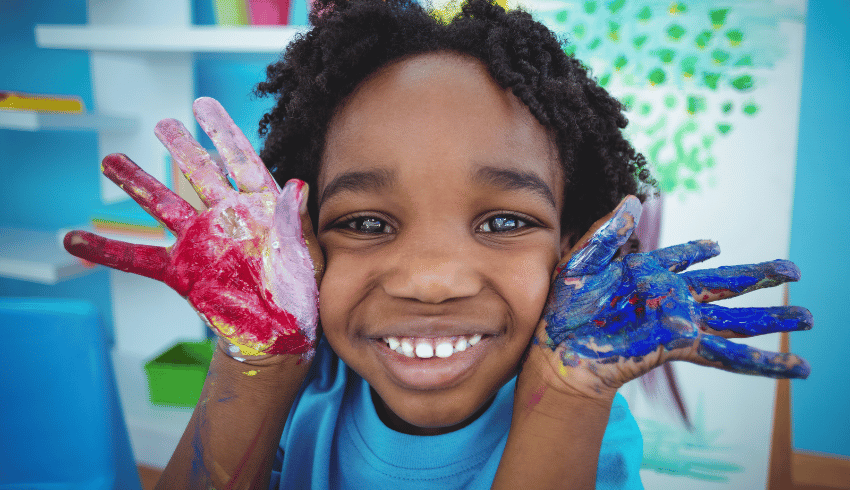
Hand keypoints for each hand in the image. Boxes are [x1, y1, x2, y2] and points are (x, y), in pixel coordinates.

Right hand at [64, 98, 321, 357]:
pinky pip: (139, 258)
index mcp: (261, 208)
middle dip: (181, 147)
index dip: (222, 132)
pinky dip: (108, 250)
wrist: (280, 333)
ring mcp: (201, 242)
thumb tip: (299, 184)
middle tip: (162, 124)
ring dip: (138, 183)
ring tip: (110, 160)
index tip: (202, 104)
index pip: (241, 161)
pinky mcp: (182, 271)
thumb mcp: (307, 257)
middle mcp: (226, 218)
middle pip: (199, 173)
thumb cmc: (300, 293)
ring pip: (163, 205)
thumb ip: (298, 223)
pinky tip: (75, 239)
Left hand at [533, 196, 810, 398]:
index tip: (714, 245)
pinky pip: (726, 355)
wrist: (559, 350)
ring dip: (772, 319)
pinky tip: (791, 366)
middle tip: (793, 268)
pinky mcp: (680, 346)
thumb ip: (608, 232)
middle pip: (725, 285)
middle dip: (758, 276)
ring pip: (736, 321)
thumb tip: (631, 199)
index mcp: (647, 274)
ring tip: (807, 316)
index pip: (679, 258)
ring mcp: (679, 322)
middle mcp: (670, 297)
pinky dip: (760, 362)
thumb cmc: (563, 308)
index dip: (696, 251)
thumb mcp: (581, 261)